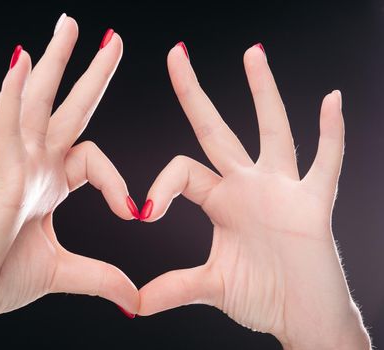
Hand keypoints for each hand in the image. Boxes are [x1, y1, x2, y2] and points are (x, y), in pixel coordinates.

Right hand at [0, 17, 138, 323]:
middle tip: (110, 38)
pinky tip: (21, 63)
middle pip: (66, 109)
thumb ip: (100, 278)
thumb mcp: (62, 274)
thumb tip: (135, 301)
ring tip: (69, 27)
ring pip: (36, 105)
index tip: (134, 212)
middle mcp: (34, 167)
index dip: (117, 181)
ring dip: (52, 64)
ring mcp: (15, 167)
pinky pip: (6, 130)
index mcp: (50, 184)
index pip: (92, 158)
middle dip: (89, 73)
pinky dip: (11, 97)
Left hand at [138, 43, 369, 348]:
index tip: (146, 212)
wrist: (304, 318)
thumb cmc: (263, 297)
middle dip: (194, 94)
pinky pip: (326, 162)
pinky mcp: (314, 205)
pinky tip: (332, 100)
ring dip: (263, 92)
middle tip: (176, 54)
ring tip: (252, 53)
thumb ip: (174, 288)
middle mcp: (247, 186)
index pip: (182, 170)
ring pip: (271, 131)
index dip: (160, 186)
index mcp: (220, 202)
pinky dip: (331, 134)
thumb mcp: (212, 287)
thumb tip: (134, 304)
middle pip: (216, 130)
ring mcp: (282, 190)